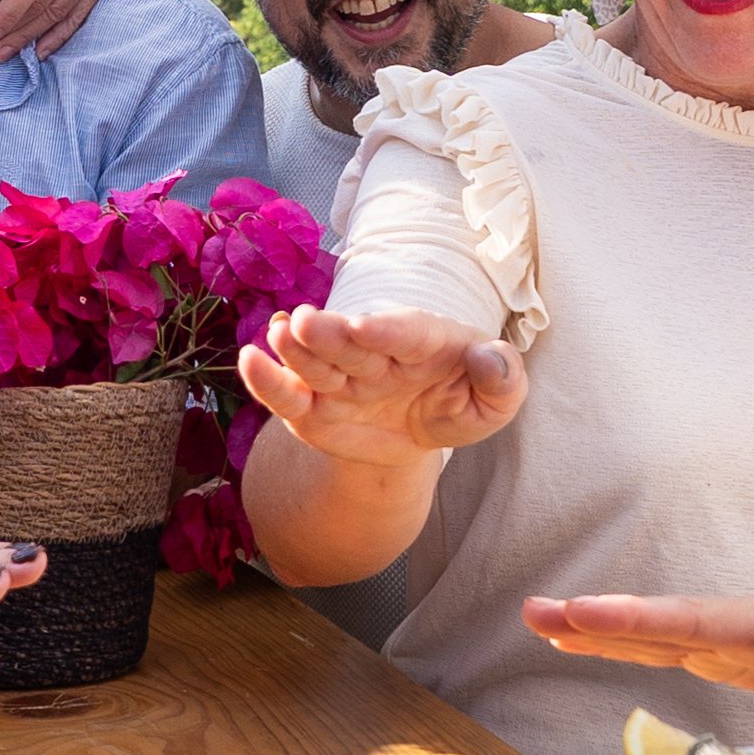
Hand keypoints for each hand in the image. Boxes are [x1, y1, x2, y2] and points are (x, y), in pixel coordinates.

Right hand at [232, 305, 519, 470]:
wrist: (421, 433)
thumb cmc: (464, 402)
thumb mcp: (496, 402)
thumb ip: (503, 380)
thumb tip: (493, 358)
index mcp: (423, 342)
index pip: (406, 333)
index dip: (387, 330)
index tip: (366, 326)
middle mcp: (375, 354)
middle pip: (350, 342)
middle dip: (330, 333)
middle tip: (306, 321)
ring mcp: (340, 379)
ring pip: (315, 362)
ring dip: (296, 349)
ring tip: (279, 335)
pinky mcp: (312, 408)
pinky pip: (287, 394)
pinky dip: (267, 380)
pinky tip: (250, 362)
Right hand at [522, 589, 753, 716]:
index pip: (702, 623)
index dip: (642, 621)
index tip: (588, 613)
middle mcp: (753, 628)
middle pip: (666, 623)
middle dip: (603, 620)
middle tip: (536, 612)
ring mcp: (743, 642)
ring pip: (661, 635)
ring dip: (602, 630)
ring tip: (539, 621)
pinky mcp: (742, 659)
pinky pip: (674, 651)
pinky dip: (629, 646)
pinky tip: (587, 643)